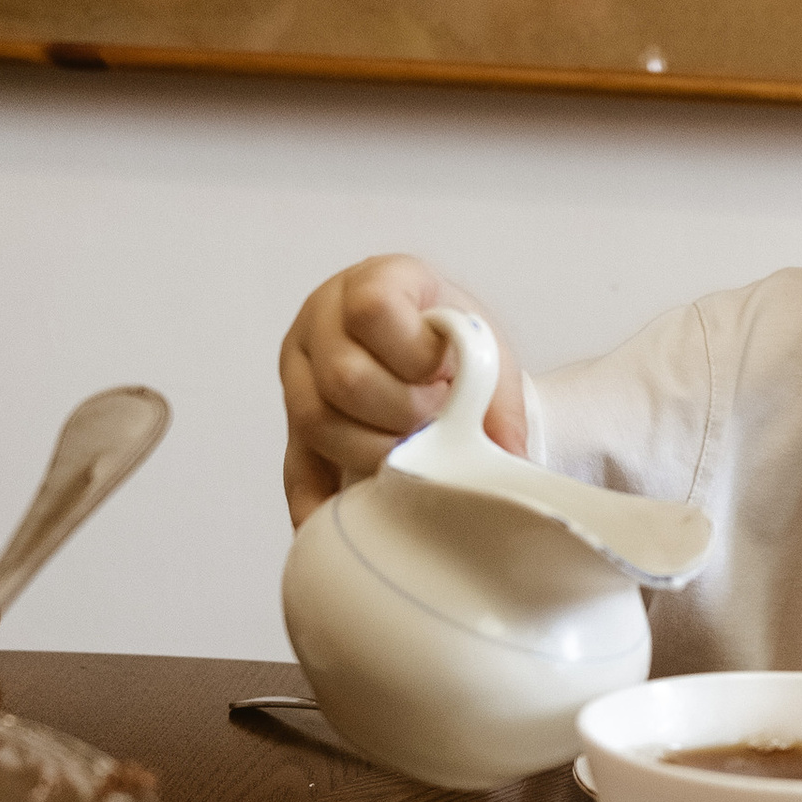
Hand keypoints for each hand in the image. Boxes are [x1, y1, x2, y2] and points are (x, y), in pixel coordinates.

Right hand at [279, 256, 525, 525]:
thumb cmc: (456, 345)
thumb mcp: (486, 351)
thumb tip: (509, 463)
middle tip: (435, 419)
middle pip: (344, 377)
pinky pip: (296, 469)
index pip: (374, 310)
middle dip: (402, 413)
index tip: (444, 373)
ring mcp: (299, 372)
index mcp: (372, 281)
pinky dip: (320, 501)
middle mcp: (322, 321)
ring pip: (317, 422)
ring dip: (374, 451)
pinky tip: (344, 520)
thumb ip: (499, 399)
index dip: (413, 353)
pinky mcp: (293, 426)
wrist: (436, 355)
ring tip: (413, 447)